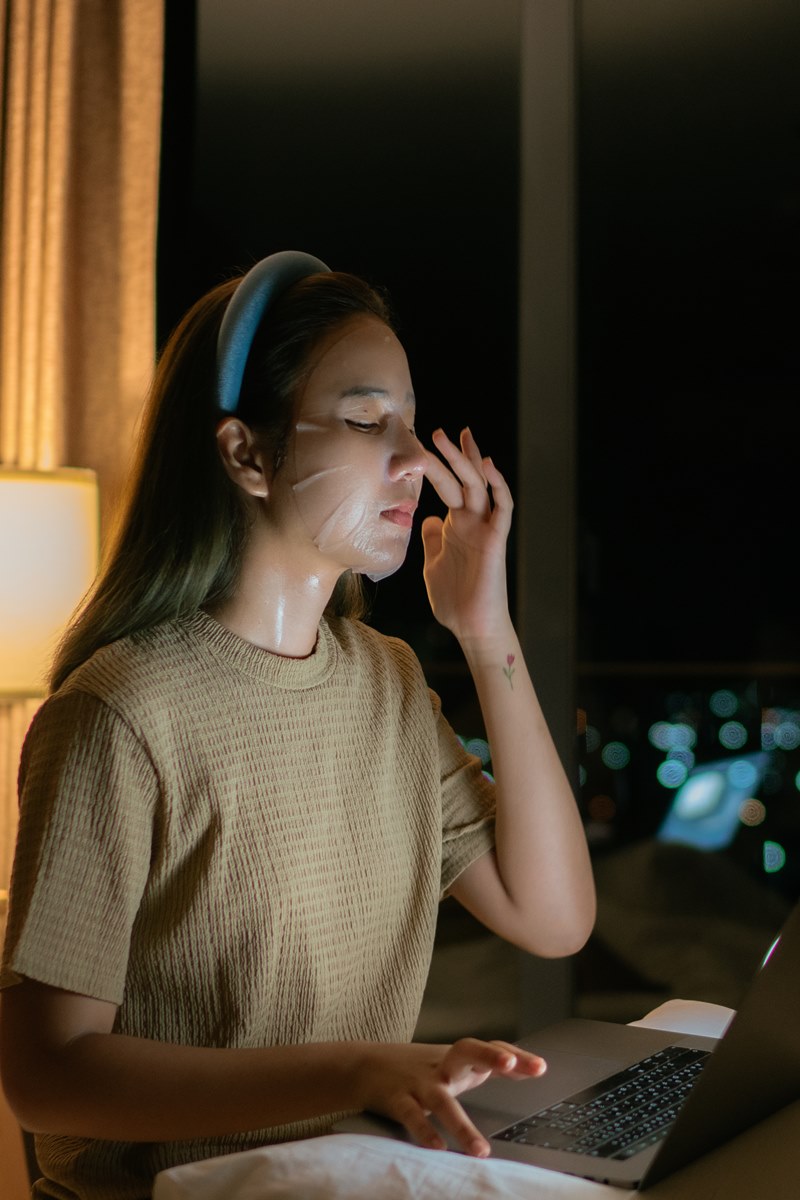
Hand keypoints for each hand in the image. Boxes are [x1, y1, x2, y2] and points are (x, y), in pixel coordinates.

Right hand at [354, 1037, 545, 1156]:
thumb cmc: (418, 1069)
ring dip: (461, 1124)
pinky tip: (438, 1148)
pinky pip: (412, 1116)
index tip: (540, 1067)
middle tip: (510, 1064)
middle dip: (489, 1055)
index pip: (490, 1047)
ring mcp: (419, 1082)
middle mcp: (441, 1066)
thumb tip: (526, 1068)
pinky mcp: (397, 1100)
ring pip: (441, 1099)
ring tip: (481, 1151)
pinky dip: (424, 1131)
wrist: (364, 1065)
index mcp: (456, 1058)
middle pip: (466, 1049)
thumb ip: (486, 1066)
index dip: (515, 1055)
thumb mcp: (453, 1064)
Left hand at [421, 428, 512, 642]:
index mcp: (455, 526)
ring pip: (479, 486)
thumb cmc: (454, 600)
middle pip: (463, 480)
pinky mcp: (496, 540)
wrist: (472, 626)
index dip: (434, 468)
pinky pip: (502, 508)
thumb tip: (428, 520)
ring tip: (457, 437)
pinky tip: (487, 466)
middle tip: (437, 432)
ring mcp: (484, 529)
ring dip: (468, 461)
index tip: (418, 449)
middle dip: (452, 455)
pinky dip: (498, 486)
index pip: (446, 488)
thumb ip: (432, 540)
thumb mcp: (433, 564)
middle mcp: (471, 522)